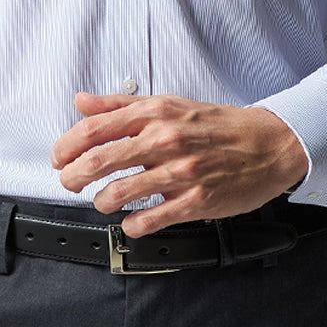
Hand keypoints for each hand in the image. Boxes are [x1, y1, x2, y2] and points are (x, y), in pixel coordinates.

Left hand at [50, 91, 308, 237]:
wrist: (267, 143)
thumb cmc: (216, 125)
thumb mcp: (168, 104)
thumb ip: (121, 105)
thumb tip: (83, 101)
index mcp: (154, 113)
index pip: (94, 128)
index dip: (66, 146)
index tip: (58, 157)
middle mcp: (164, 139)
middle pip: (98, 160)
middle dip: (73, 176)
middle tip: (68, 182)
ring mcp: (179, 172)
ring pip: (119, 193)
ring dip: (101, 201)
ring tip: (102, 201)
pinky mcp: (195, 201)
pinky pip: (151, 219)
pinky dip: (133, 224)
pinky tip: (131, 222)